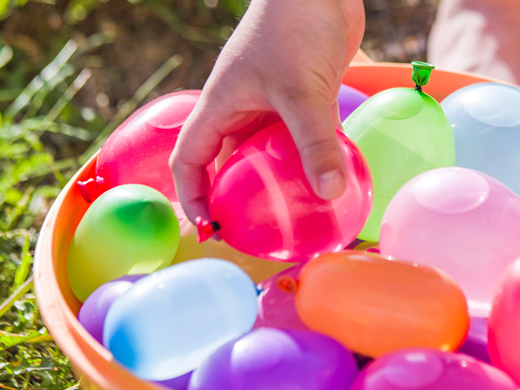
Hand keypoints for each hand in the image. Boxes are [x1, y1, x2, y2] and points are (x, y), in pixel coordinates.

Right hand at [170, 0, 365, 223]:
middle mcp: (241, 110)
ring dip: (277, 182)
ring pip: (266, 154)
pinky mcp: (302, 98)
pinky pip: (300, 139)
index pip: (189, 161)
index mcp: (220, 107)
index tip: (212, 228)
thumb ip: (314, 143)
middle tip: (257, 232)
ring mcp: (271, 104)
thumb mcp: (301, 92)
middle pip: (228, 164)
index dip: (193, 197)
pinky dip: (310, 159)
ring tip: (295, 217)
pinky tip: (329, 182)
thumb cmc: (295, 27)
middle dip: (237, 199)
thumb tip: (330, 194)